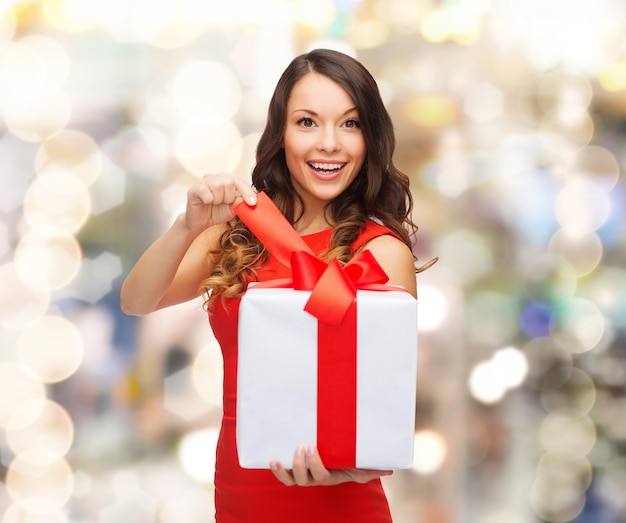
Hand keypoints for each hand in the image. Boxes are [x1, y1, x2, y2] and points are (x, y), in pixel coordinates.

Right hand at [183, 173, 256, 234]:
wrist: (200, 223)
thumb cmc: (215, 213)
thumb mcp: (231, 210)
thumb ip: (239, 203)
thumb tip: (248, 199)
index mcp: (226, 180)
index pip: (239, 181)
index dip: (247, 192)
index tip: (253, 203)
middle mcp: (215, 178)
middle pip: (229, 182)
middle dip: (229, 197)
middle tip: (223, 203)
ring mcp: (204, 181)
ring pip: (218, 186)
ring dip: (218, 200)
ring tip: (214, 203)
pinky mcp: (194, 188)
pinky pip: (206, 191)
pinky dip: (208, 199)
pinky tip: (206, 202)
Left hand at [269, 446, 392, 486]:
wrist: (334, 461)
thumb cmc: (346, 462)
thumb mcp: (358, 465)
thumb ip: (371, 468)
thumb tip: (391, 470)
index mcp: (329, 477)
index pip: (321, 475)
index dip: (314, 464)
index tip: (312, 446)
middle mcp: (314, 479)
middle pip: (304, 479)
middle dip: (302, 463)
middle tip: (302, 445)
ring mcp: (302, 475)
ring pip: (292, 480)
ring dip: (285, 470)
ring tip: (281, 456)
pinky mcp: (293, 470)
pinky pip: (283, 475)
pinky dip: (277, 470)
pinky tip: (271, 460)